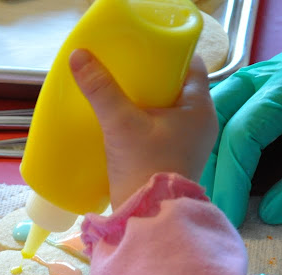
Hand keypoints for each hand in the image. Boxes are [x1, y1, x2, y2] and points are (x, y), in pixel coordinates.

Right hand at [70, 50, 216, 209]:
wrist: (149, 218)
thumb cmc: (145, 167)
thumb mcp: (120, 124)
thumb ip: (101, 89)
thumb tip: (80, 57)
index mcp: (199, 107)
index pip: (191, 65)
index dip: (168, 53)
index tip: (144, 50)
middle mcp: (201, 123)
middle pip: (177, 87)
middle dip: (153, 77)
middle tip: (126, 69)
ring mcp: (190, 144)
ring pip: (169, 110)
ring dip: (147, 101)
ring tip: (121, 93)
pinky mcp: (175, 159)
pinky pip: (163, 130)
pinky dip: (146, 122)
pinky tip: (124, 121)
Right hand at [202, 14, 281, 226]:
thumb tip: (267, 214)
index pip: (242, 132)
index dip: (231, 180)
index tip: (229, 217)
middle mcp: (269, 74)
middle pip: (216, 121)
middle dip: (210, 167)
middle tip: (211, 208)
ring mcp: (263, 81)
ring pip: (215, 119)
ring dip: (212, 158)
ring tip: (215, 197)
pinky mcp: (264, 95)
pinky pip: (230, 121)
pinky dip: (224, 151)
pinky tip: (226, 179)